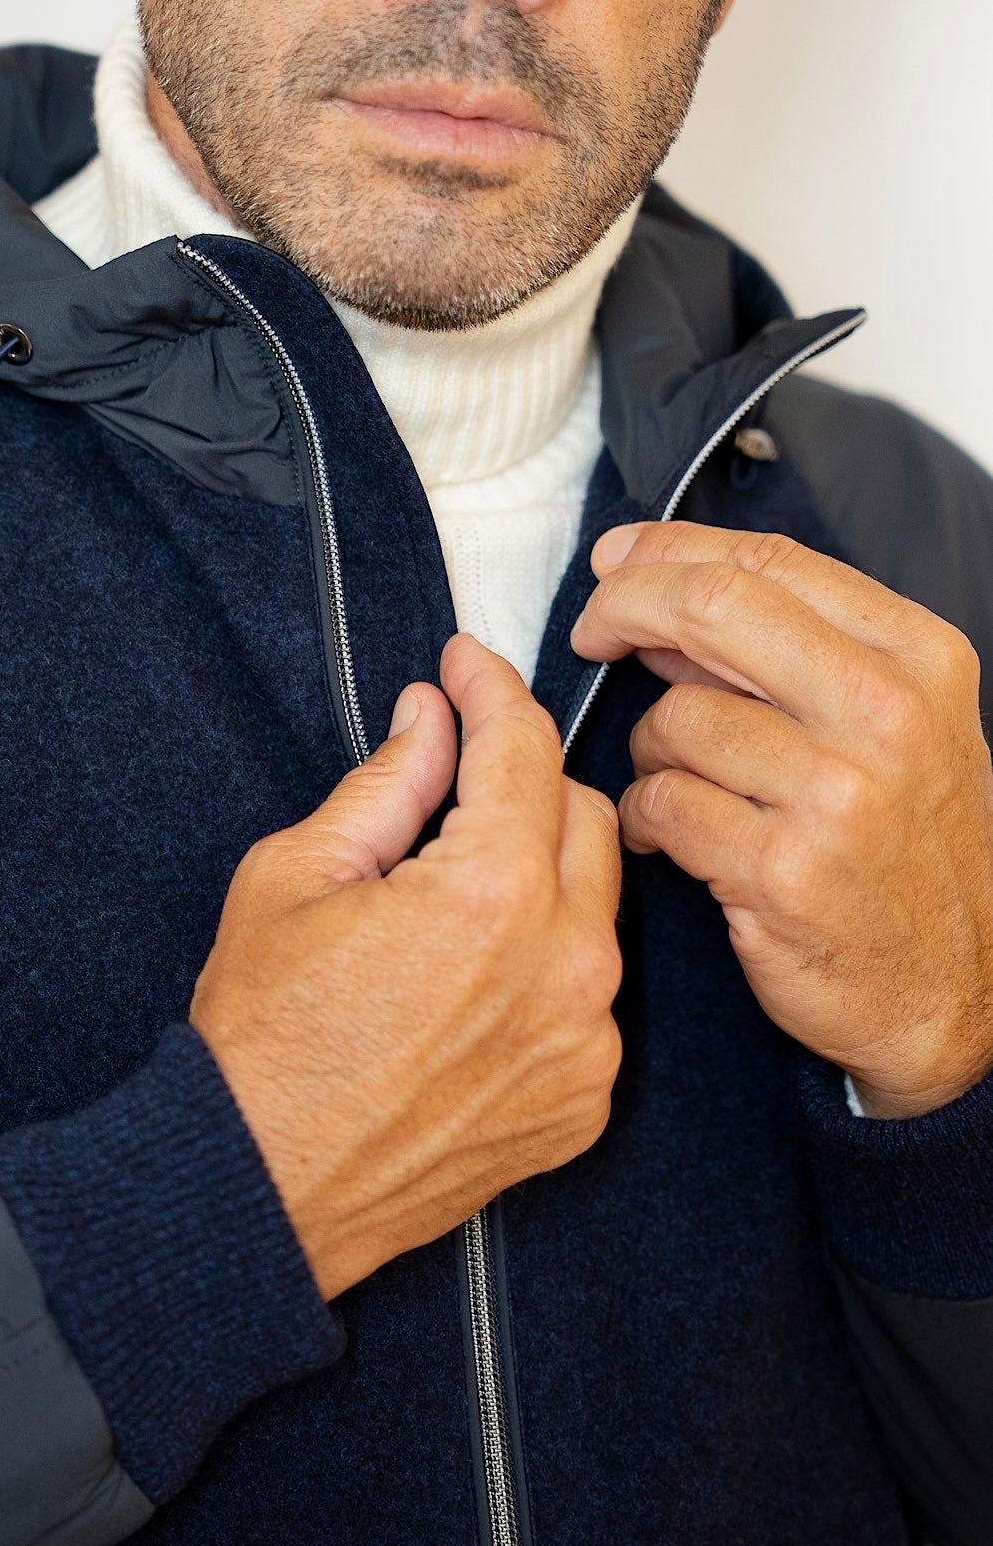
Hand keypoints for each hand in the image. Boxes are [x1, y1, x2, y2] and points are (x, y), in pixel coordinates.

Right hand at [188, 633, 622, 1300]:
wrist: (260, 1188)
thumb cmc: (261, 1037)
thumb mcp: (295, 877)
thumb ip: (387, 784)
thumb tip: (432, 719)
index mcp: (492, 897)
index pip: (524, 748)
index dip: (492, 687)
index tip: (466, 666)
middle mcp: (566, 968)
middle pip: (583, 816)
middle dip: (523, 780)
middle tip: (453, 780)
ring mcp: (584, 1043)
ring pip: (595, 907)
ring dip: (538, 875)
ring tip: (449, 897)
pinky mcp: (583, 1101)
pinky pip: (588, 996)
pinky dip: (544, 967)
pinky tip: (470, 981)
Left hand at [571, 522, 992, 1118]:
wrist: (951, 994)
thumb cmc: (904, 850)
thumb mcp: (891, 724)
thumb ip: (792, 647)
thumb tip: (658, 583)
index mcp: (918, 658)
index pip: (766, 561)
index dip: (667, 551)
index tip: (615, 564)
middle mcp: (887, 715)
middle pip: (709, 606)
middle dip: (623, 607)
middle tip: (592, 634)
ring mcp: (838, 795)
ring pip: (674, 718)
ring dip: (648, 749)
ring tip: (675, 783)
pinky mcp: (783, 871)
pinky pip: (662, 803)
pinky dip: (643, 815)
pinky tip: (666, 835)